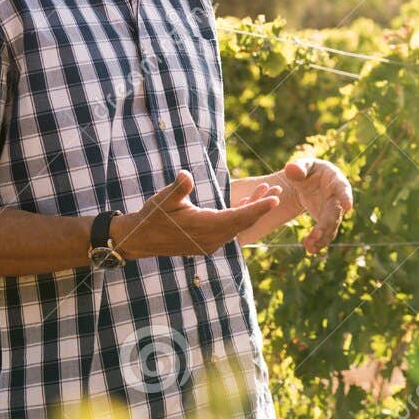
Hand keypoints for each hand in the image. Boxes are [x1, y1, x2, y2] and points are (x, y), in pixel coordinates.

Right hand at [112, 171, 281, 258]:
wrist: (139, 239)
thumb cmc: (152, 216)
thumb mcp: (164, 199)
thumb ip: (179, 188)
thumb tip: (186, 175)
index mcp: (205, 228)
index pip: (238, 218)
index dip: (258, 208)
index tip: (275, 199)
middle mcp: (212, 239)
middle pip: (244, 222)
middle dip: (262, 206)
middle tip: (278, 189)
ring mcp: (210, 243)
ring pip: (239, 226)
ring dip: (253, 209)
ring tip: (268, 191)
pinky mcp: (208, 243)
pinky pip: (231, 229)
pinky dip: (241, 215)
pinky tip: (247, 202)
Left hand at [282, 158, 353, 254]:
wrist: (306, 183)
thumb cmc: (306, 170)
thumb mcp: (301, 166)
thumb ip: (297, 167)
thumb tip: (291, 169)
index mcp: (334, 179)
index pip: (342, 188)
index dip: (346, 197)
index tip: (348, 206)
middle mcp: (338, 197)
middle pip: (335, 212)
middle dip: (326, 224)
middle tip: (316, 235)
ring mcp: (333, 210)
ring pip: (331, 226)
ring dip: (322, 237)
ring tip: (309, 248)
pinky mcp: (327, 220)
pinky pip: (326, 233)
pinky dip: (319, 241)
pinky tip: (310, 249)